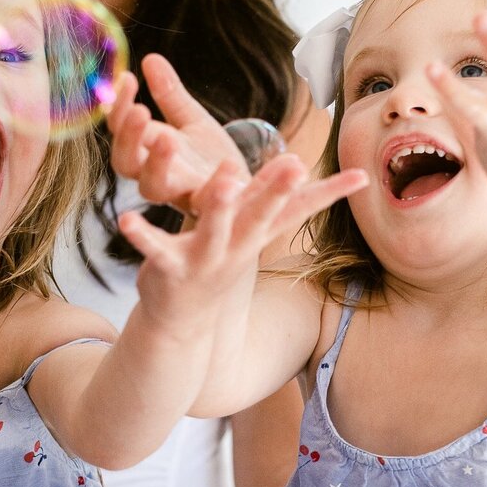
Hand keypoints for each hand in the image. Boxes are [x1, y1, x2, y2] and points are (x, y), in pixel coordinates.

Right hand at [107, 54, 247, 214]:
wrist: (243, 193)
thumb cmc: (210, 158)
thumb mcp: (192, 121)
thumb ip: (170, 95)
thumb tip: (150, 58)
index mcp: (148, 151)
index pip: (121, 129)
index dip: (118, 107)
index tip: (128, 78)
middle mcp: (156, 175)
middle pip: (125, 162)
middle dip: (128, 137)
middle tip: (140, 111)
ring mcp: (180, 193)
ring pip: (153, 187)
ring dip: (157, 163)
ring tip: (169, 139)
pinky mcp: (207, 207)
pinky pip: (204, 202)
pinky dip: (214, 189)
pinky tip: (229, 167)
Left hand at [118, 155, 365, 325]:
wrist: (182, 324)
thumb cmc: (223, 259)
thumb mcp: (260, 229)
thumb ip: (295, 199)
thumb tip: (359, 179)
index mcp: (258, 232)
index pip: (298, 209)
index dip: (328, 193)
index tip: (359, 176)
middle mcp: (236, 246)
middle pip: (261, 216)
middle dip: (277, 190)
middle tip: (295, 162)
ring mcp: (204, 260)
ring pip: (214, 231)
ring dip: (219, 205)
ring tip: (225, 178)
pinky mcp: (167, 269)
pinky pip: (154, 249)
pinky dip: (142, 235)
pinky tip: (126, 219)